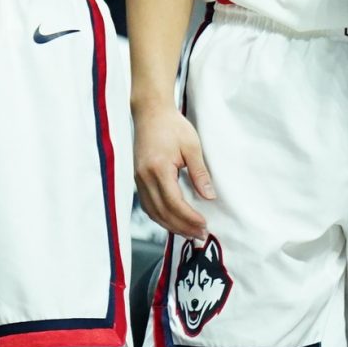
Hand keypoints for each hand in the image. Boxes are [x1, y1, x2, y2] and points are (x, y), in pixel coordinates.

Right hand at [134, 103, 216, 240]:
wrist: (150, 112)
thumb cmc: (172, 125)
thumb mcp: (192, 146)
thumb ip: (200, 172)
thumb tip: (209, 196)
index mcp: (158, 168)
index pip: (174, 202)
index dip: (189, 218)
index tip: (204, 225)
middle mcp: (144, 176)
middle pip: (162, 212)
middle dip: (182, 227)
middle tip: (200, 234)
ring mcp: (138, 178)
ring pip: (152, 212)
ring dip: (171, 225)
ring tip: (189, 232)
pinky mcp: (138, 178)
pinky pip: (147, 205)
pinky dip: (160, 216)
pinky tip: (173, 220)